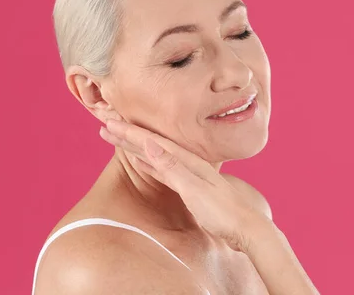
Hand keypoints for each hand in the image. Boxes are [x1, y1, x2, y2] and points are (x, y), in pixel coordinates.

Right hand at [99, 119, 270, 252]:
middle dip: (129, 136)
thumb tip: (151, 144)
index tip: (109, 124)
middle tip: (106, 127)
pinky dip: (150, 164)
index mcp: (188, 162)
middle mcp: (189, 164)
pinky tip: (144, 162)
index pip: (152, 143)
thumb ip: (173, 168)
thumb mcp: (195, 190)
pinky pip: (164, 170)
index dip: (129, 133)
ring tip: (119, 139)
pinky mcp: (192, 187)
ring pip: (156, 155)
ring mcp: (190, 175)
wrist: (246, 228)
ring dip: (137, 148)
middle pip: (152, 145)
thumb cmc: (223, 212)